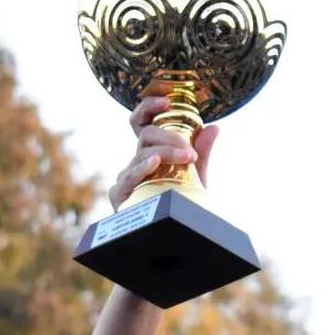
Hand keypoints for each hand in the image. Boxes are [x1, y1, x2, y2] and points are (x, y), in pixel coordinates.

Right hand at [107, 96, 219, 212]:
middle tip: (191, 149)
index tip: (166, 101)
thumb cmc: (181, 202)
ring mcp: (127, 176)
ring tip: (187, 157)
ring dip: (166, 152)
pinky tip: (154, 161)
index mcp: (151, 151)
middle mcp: (137, 160)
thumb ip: (202, 152)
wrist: (175, 233)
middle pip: (145, 136)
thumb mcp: (196, 175)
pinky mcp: (120, 194)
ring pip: (141, 155)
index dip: (149, 107)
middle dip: (169, 136)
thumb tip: (214, 127)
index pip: (143, 122)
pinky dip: (142, 168)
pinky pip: (129, 178)